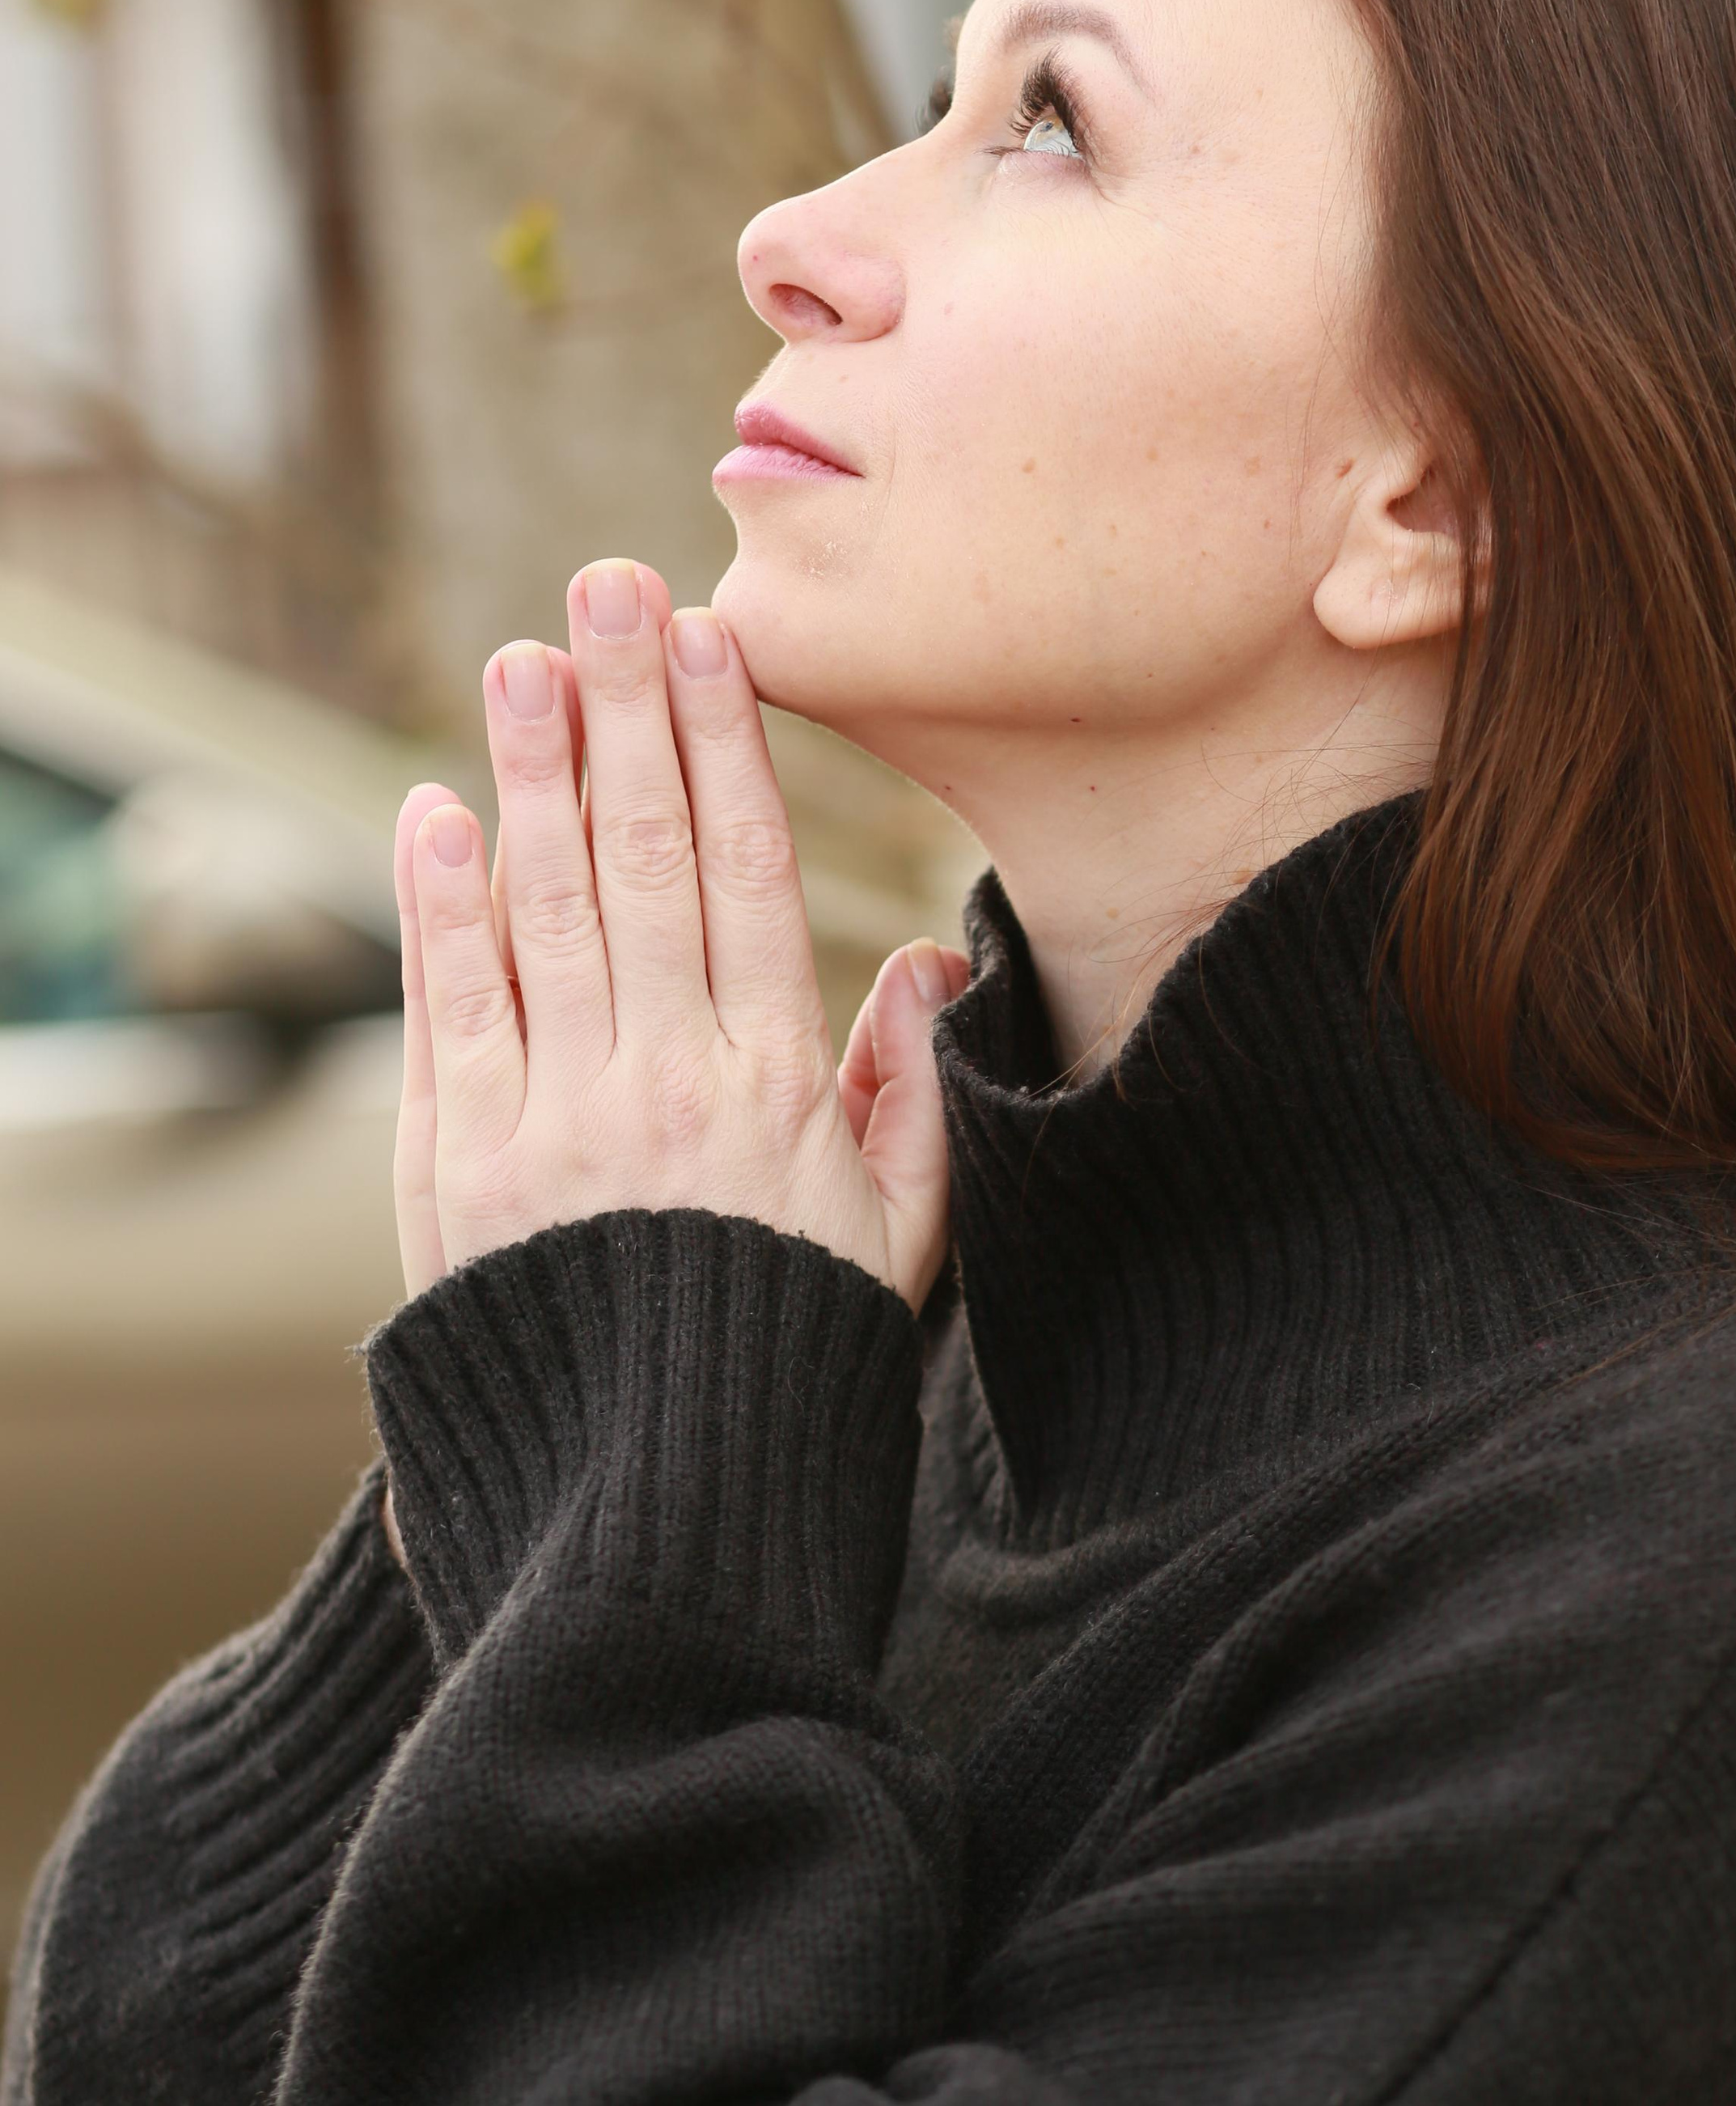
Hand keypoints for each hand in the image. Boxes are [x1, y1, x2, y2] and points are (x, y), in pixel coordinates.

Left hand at [388, 559, 967, 1315]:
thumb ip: (917, 1095)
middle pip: (642, 855)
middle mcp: (663, 1082)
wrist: (659, 1521)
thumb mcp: (900, 1240)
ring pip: (543, 907)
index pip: (746, 873)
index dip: (724, 744)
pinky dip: (437, 903)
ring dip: (529, 770)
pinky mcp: (454, 1171)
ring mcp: (550, 1120)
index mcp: (777, 1087)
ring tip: (520, 659)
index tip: (711, 639)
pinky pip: (447, 1010)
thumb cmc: (787, 1365)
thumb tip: (929, 962)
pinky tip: (436, 810)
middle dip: (625, 707)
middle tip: (608, 584)